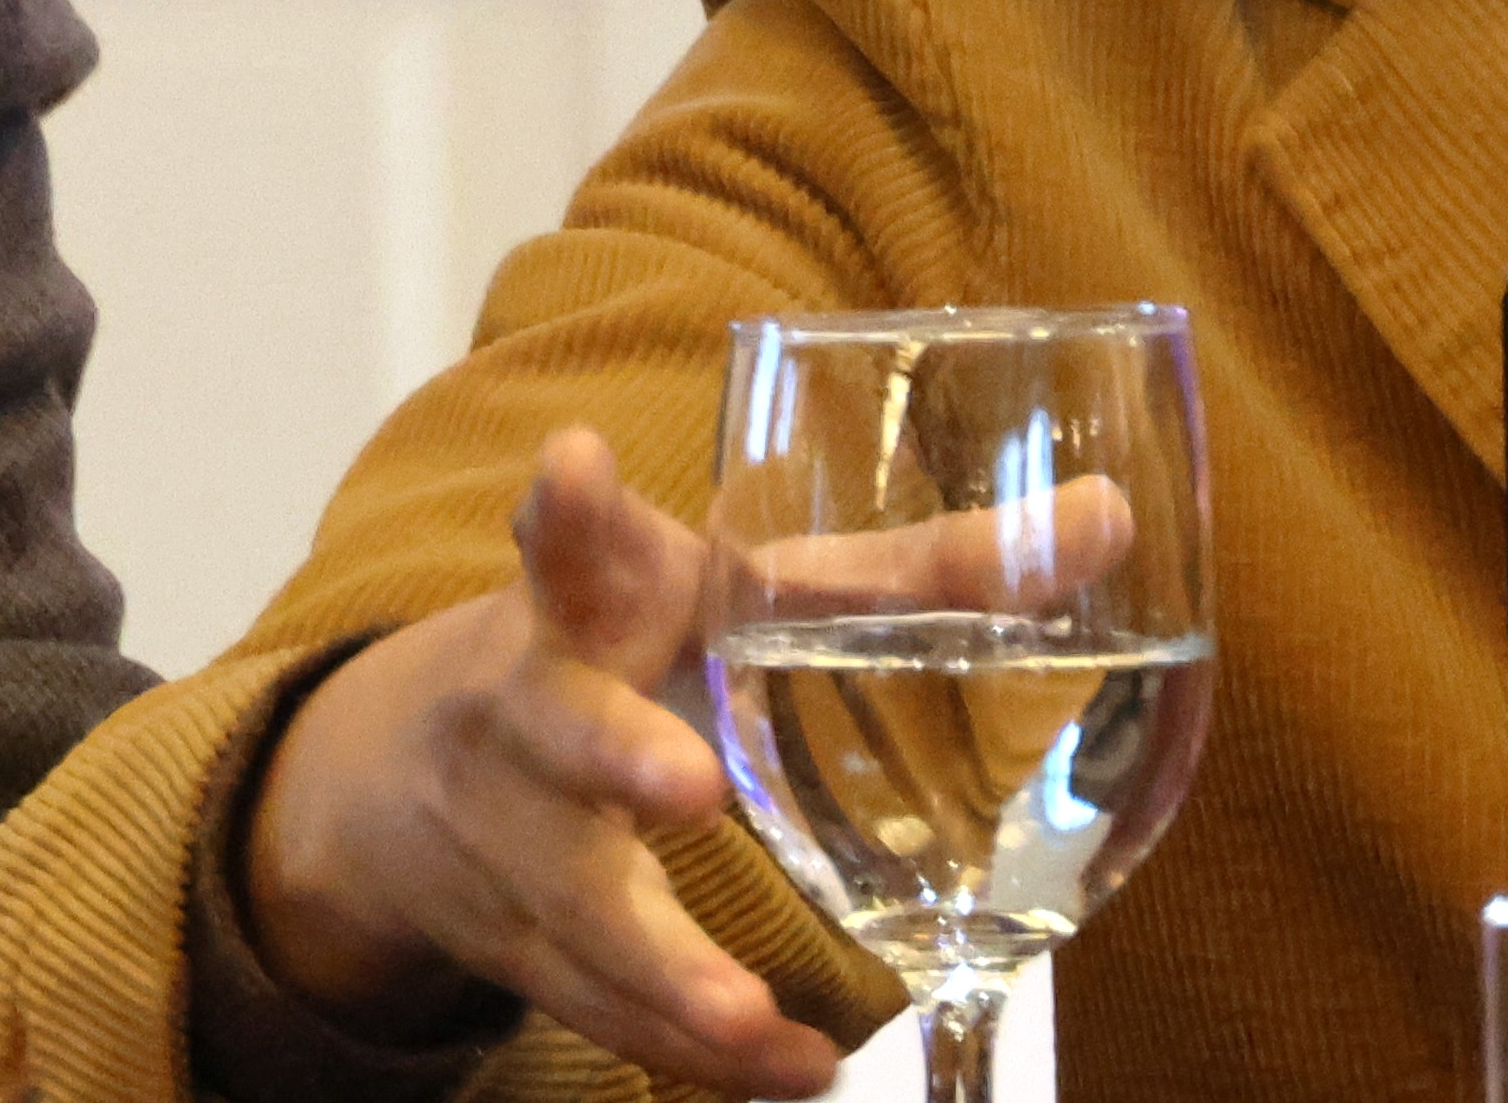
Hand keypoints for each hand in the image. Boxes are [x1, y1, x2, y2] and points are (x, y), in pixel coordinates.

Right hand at [237, 428, 843, 1098]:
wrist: (403, 771)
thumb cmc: (619, 647)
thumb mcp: (727, 591)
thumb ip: (906, 572)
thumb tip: (1104, 518)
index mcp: (586, 599)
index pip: (569, 541)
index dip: (571, 507)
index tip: (577, 465)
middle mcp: (525, 705)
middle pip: (555, 725)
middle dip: (615, 752)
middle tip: (692, 784)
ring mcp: (506, 834)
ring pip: (575, 900)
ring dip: (663, 964)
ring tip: (750, 1015)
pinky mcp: (515, 941)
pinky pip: (599, 1005)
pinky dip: (690, 1050)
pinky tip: (793, 1073)